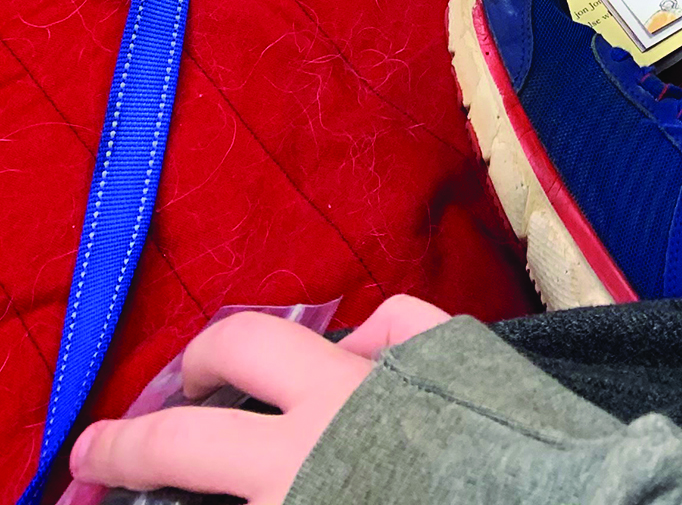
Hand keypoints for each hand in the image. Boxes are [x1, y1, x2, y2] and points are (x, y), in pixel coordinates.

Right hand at [68, 296, 449, 504]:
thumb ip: (266, 499)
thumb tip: (224, 485)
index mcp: (296, 465)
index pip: (178, 449)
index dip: (118, 454)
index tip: (86, 458)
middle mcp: (342, 398)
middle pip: (237, 348)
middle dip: (185, 374)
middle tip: (160, 408)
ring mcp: (405, 368)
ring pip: (317, 327)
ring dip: (271, 355)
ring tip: (252, 385)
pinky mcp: (462, 359)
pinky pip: (400, 326)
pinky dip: (368, 342)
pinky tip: (361, 365)